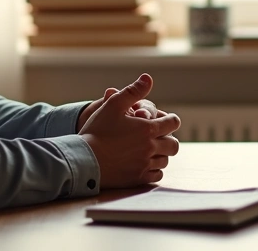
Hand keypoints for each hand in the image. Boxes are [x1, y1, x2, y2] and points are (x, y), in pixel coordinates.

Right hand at [80, 73, 181, 188]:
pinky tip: (146, 164)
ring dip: (161, 154)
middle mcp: (150, 148)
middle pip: (173, 145)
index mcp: (148, 129)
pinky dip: (154, 170)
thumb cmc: (97, 130)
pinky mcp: (137, 179)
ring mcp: (145, 165)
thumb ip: (133, 91)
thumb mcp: (113, 105)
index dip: (171, 120)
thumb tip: (148, 78)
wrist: (83, 159)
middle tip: (160, 137)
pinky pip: (156, 176)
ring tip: (151, 150)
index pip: (173, 123)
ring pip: (165, 161)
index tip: (165, 120)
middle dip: (169, 139)